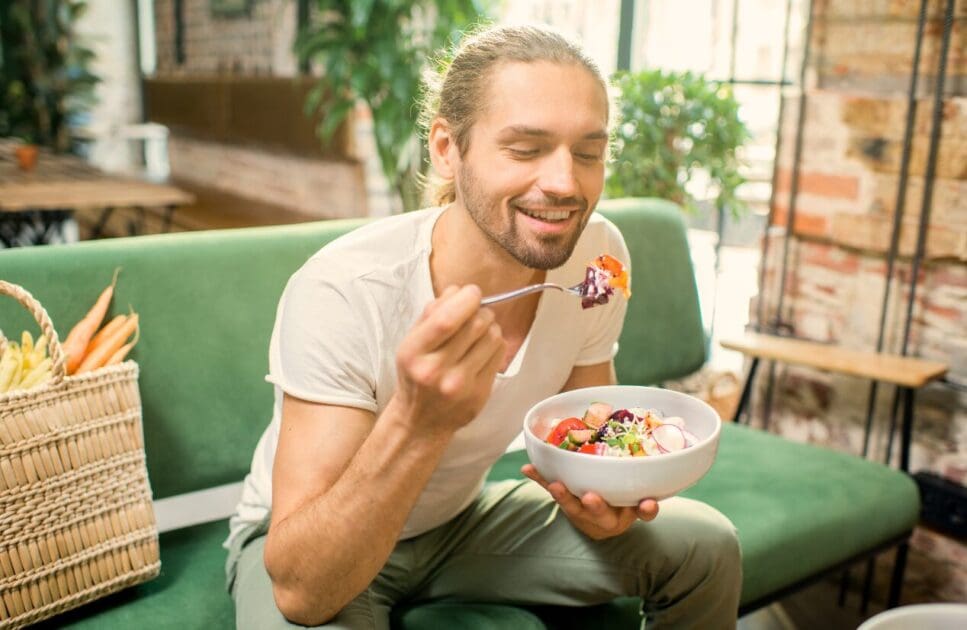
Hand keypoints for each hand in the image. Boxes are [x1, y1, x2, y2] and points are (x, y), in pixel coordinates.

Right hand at [394, 285, 506, 436]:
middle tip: (477, 312)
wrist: (420, 421)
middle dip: (481, 310)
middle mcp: (436, 371)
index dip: (465, 300)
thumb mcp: (412, 343)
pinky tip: (483, 349)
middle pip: (475, 325)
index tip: (472, 292)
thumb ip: (431, 314)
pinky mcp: (479, 394)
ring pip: (492, 337)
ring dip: (490, 326)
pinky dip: (495, 344)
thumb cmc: (416, 375)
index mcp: (414, 353)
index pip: (446, 320)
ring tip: (479, 332)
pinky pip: (499, 354)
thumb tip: (458, 291)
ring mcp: (460, 385)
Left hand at [522, 464, 659, 539]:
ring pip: (573, 506)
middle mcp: (604, 516)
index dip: (645, 509)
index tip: (648, 503)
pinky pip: (551, 489)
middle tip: (591, 497)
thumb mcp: (635, 503)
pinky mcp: (565, 503)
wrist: (597, 524)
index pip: (641, 513)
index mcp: (627, 514)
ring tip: (555, 485)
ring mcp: (582, 511)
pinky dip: (539, 478)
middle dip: (596, 506)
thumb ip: (645, 498)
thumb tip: (656, 482)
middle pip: (601, 514)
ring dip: (563, 496)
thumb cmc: (621, 505)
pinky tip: (528, 468)